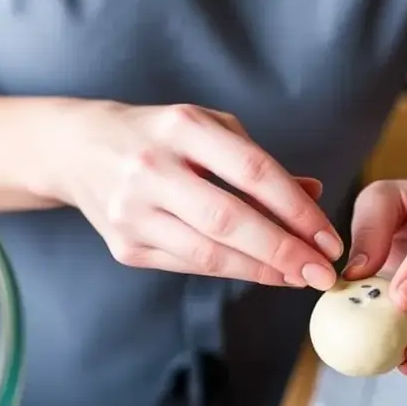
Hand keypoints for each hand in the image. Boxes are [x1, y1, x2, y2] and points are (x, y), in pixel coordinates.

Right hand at [51, 102, 341, 285]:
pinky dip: (227, 271)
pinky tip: (257, 272)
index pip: (253, 172)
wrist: (78, 150)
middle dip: (283, 251)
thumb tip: (313, 196)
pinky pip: (186, 265)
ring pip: (207, 253)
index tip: (328, 239)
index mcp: (181, 127)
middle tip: (321, 274)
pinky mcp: (123, 246)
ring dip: (260, 270)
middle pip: (229, 220)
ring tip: (296, 278)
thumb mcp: (207, 129)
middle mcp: (152, 168)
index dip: (297, 210)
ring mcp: (132, 211)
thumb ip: (256, 162)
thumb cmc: (157, 136)